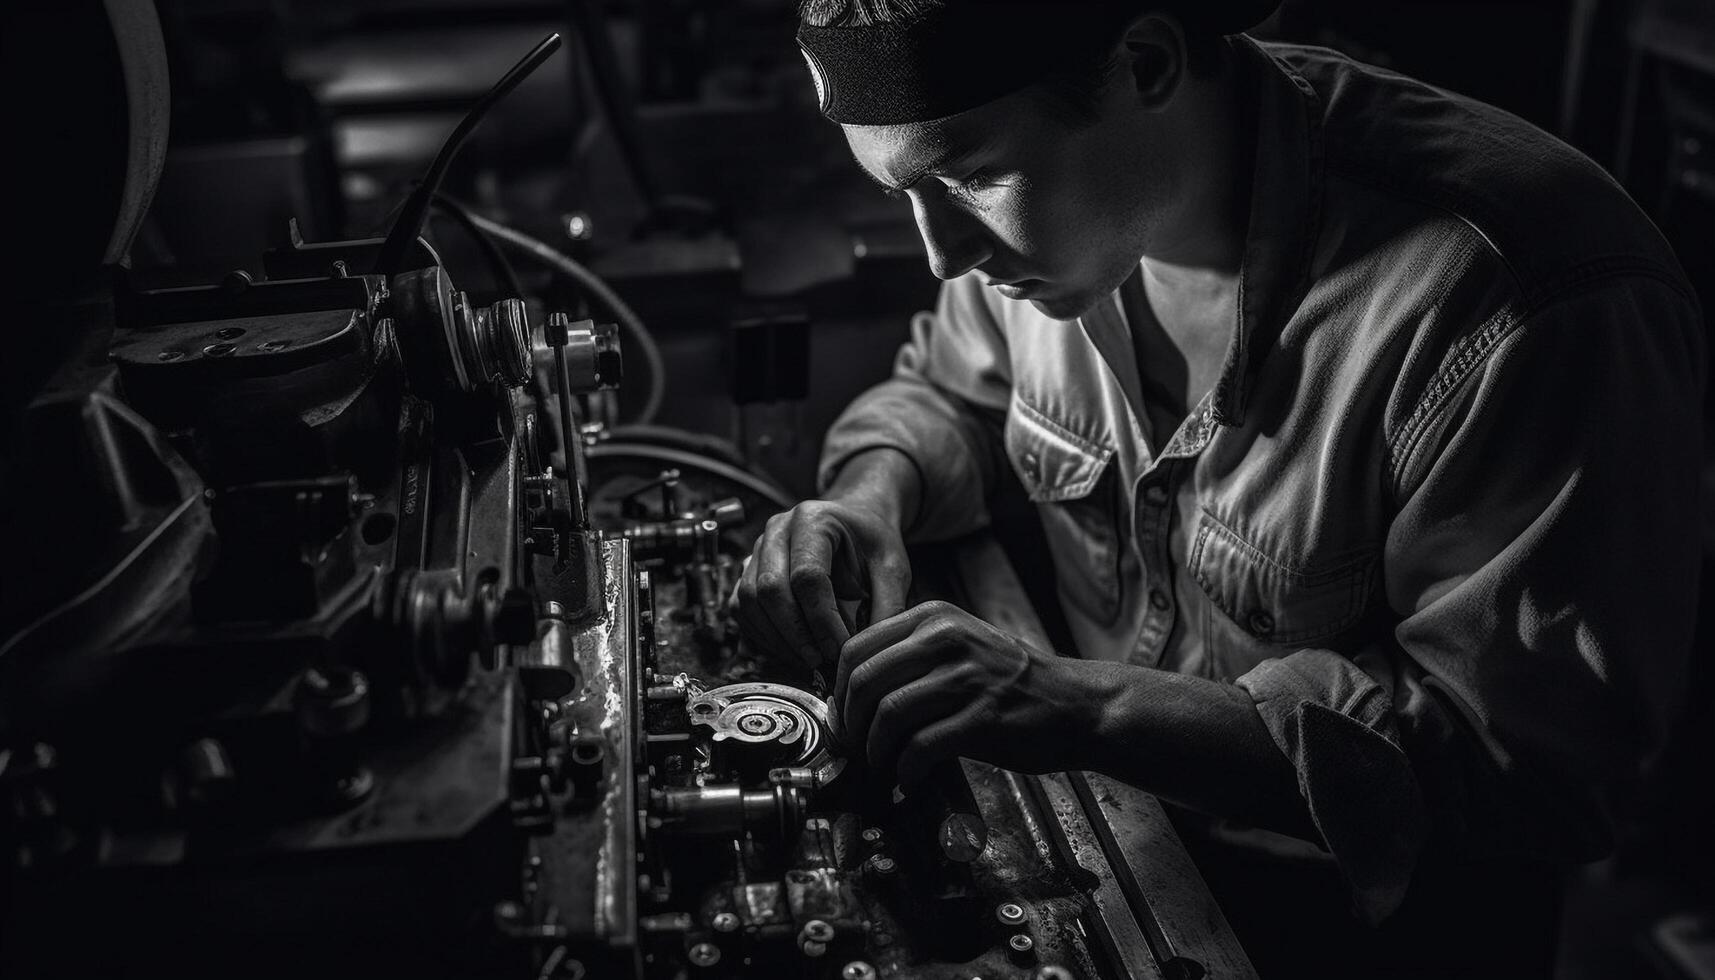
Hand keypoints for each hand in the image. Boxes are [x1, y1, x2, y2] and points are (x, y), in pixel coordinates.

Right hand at [732, 497, 911, 669]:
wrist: (854, 522)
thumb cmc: (871, 543)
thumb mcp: (893, 568)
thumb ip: (887, 607)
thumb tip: (868, 653)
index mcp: (814, 520)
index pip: (807, 576)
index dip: (822, 620)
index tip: (839, 649)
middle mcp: (777, 530)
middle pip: (770, 589)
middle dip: (795, 634)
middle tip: (820, 661)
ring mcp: (758, 548)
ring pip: (749, 601)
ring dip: (776, 639)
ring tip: (807, 660)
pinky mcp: (748, 570)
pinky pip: (741, 608)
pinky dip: (762, 635)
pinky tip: (789, 650)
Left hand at [833, 601, 1102, 786]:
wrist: (1078, 705)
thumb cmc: (1016, 683)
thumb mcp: (962, 645)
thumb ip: (914, 655)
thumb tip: (854, 693)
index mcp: (935, 618)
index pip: (855, 648)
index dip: (837, 691)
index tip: (842, 717)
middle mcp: (947, 640)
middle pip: (863, 681)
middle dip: (849, 724)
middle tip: (853, 749)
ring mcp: (966, 678)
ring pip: (887, 714)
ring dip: (874, 752)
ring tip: (881, 767)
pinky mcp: (982, 718)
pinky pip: (920, 748)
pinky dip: (905, 771)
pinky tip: (909, 780)